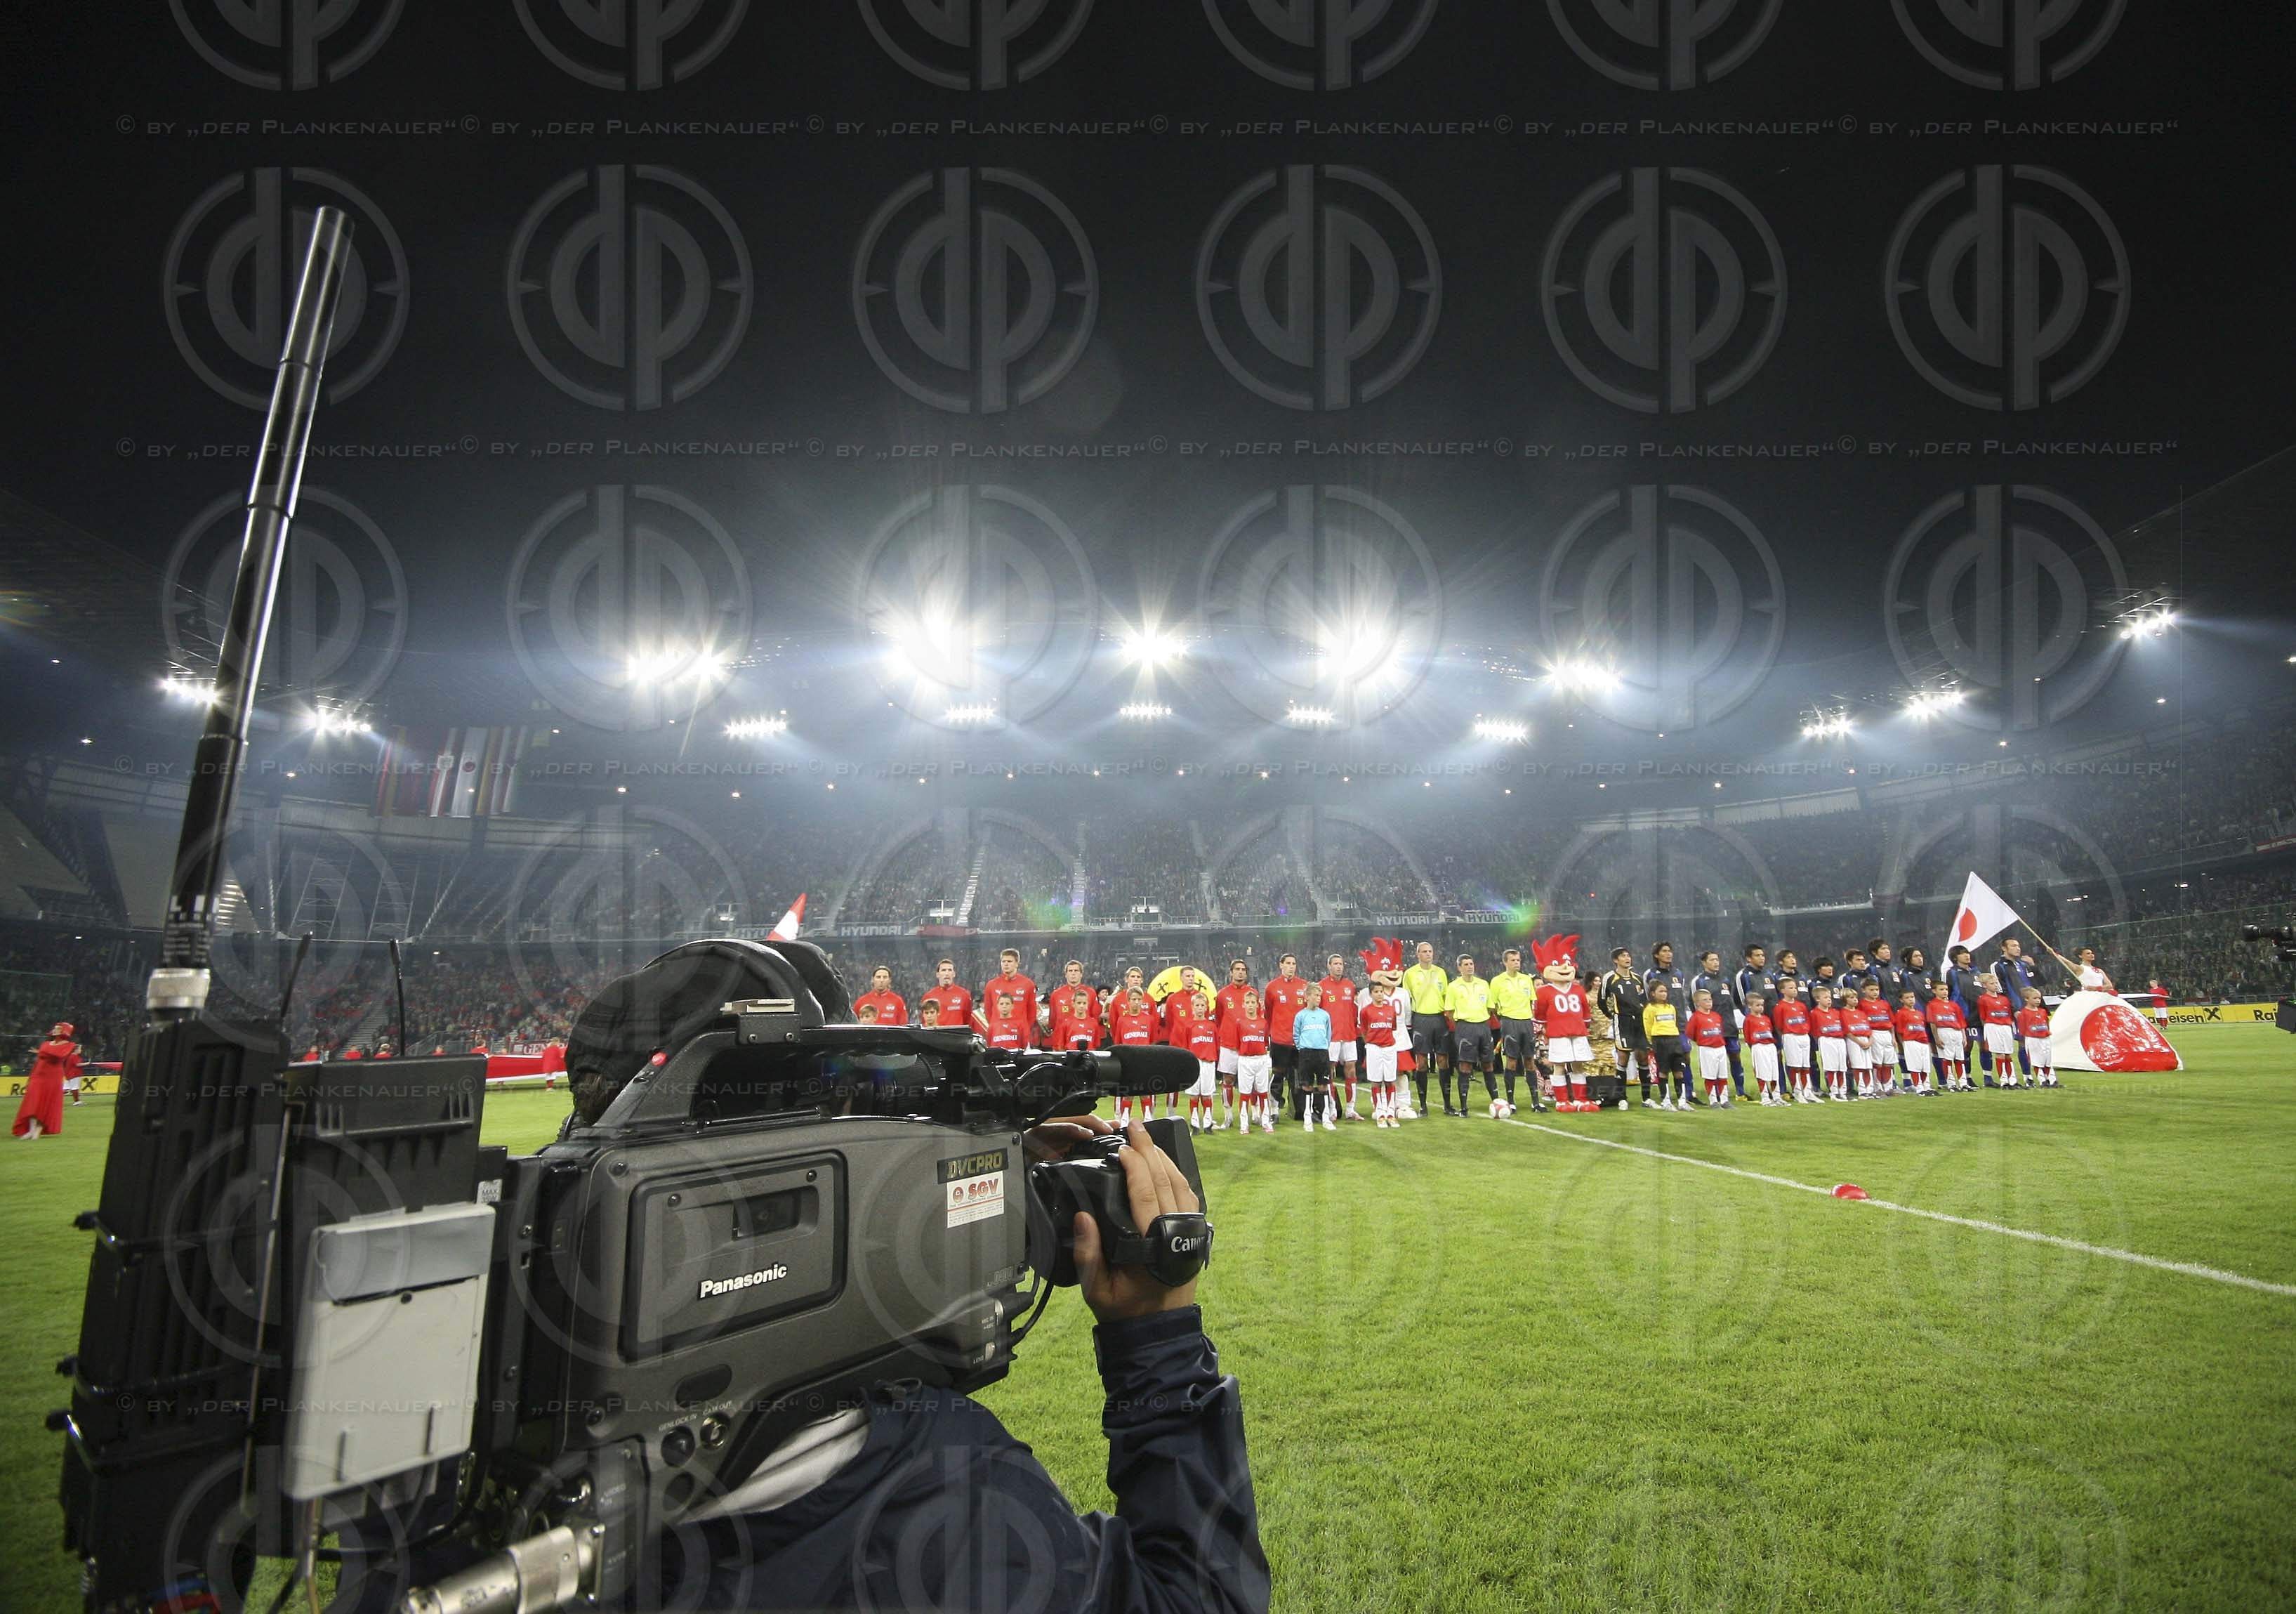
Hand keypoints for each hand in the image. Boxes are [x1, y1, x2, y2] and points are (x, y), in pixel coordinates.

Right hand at [1071, 1119, 1200, 1321]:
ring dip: (1164, 1159)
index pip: (1145, 1193)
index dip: (1134, 1166)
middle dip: (1149, 1150)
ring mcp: (1189, 1233)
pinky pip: (1188, 1197)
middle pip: (1165, 1181)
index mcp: (1152, 1246)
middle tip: (1134, 1126)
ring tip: (1147, 1139)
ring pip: (1181, 1185)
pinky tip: (1164, 1165)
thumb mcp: (1096, 1289)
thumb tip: (1083, 1215)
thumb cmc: (1125, 1311)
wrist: (1159, 1331)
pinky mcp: (1194, 1235)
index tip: (1121, 1148)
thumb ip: (1088, 1253)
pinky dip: (1176, 1176)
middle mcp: (1175, 1234)